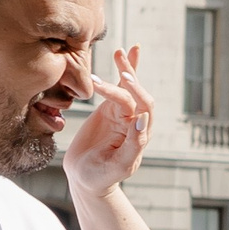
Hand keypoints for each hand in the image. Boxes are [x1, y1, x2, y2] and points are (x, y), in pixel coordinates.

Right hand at [65, 46, 153, 199]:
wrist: (85, 177)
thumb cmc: (102, 176)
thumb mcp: (119, 165)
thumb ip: (132, 145)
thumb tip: (142, 120)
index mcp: (140, 134)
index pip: (144, 109)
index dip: (137, 96)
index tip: (125, 85)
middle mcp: (135, 121)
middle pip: (136, 94)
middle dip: (130, 79)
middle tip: (121, 68)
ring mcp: (122, 113)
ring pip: (128, 87)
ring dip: (126, 68)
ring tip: (121, 52)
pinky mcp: (110, 109)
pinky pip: (118, 86)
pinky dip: (124, 69)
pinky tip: (126, 52)